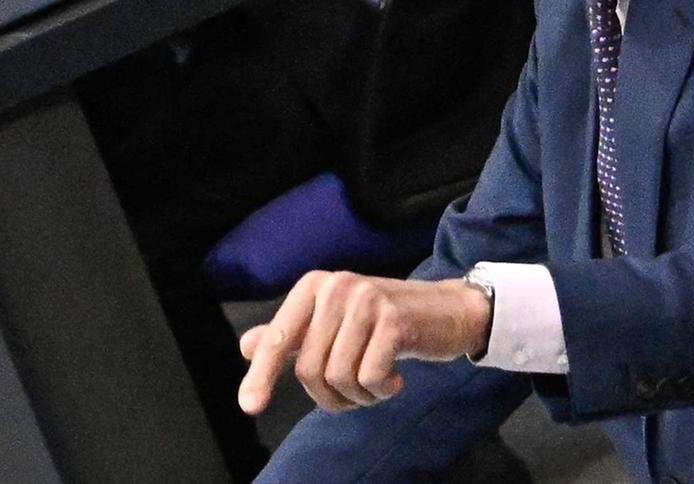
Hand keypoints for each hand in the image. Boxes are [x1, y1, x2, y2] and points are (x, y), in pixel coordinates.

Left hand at [236, 272, 493, 415]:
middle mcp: (335, 286)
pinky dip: (382, 391)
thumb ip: (292, 335)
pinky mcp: (394, 320)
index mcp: (314, 286)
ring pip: (338, 377)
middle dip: (330, 396)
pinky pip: (369, 378)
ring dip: (359, 397)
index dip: (261, 375)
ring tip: (378, 383)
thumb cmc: (385, 323)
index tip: (249, 407)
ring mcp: (365, 301)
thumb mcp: (335, 323)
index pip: (278, 339)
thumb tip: (246, 346)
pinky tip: (396, 378)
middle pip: (309, 369)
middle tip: (355, 394)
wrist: (448, 311)